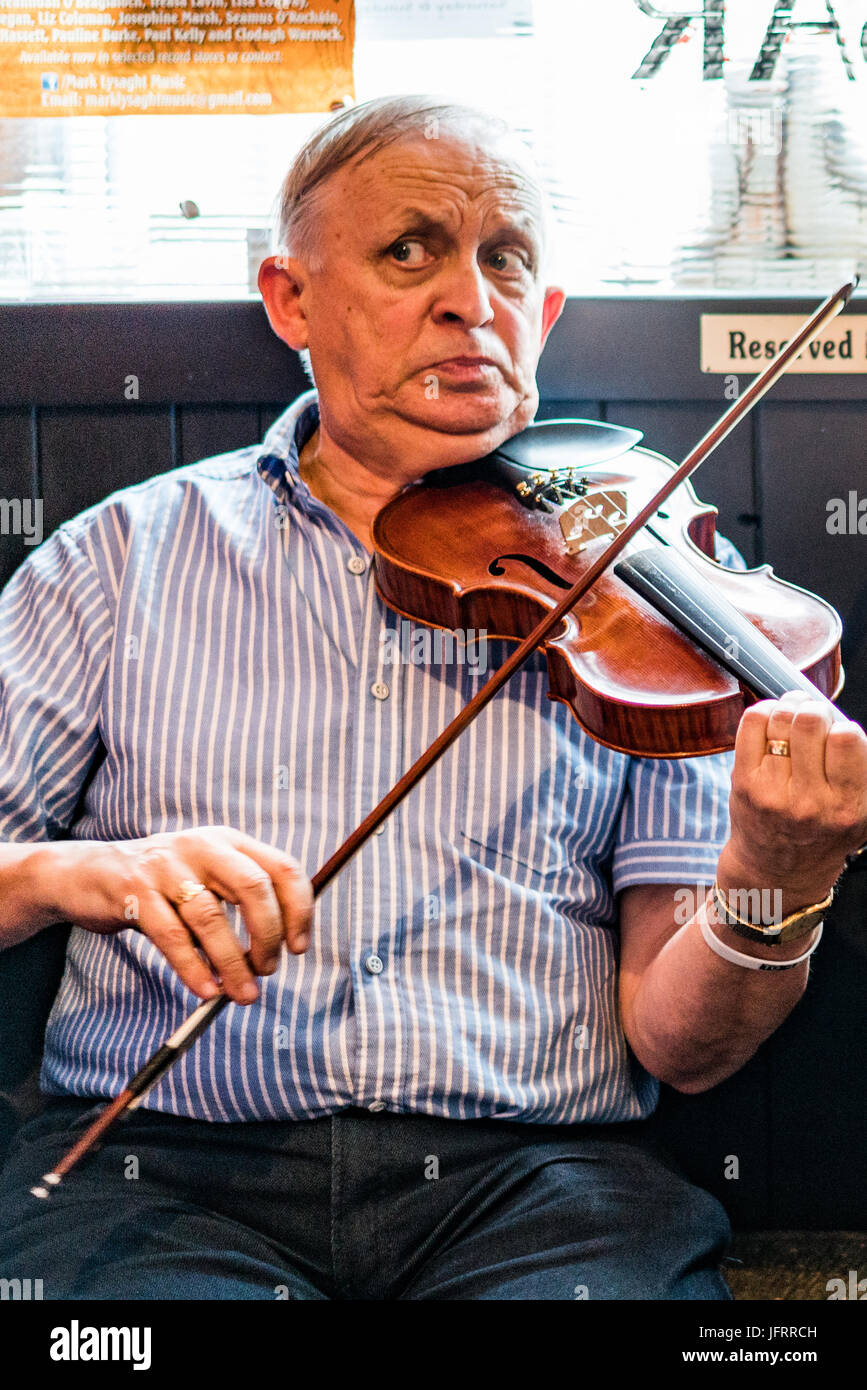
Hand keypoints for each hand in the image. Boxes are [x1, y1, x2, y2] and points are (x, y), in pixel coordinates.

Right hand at [35, 827, 312, 1003]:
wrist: (87, 874)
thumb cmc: (161, 884)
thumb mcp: (205, 875)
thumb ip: (240, 898)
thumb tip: (281, 947)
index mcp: (228, 842)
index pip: (282, 868)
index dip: (299, 910)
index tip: (299, 947)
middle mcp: (202, 846)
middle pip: (253, 887)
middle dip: (268, 936)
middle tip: (267, 971)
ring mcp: (166, 867)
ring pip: (211, 917)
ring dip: (232, 963)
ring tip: (242, 994)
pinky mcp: (135, 892)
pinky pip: (173, 936)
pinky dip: (194, 968)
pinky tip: (206, 990)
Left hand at [719, 690, 866, 907]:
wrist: (778, 869)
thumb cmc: (823, 831)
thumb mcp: (861, 811)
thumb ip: (862, 769)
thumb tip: (841, 721)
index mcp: (847, 806)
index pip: (847, 740)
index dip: (843, 727)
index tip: (838, 733)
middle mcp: (810, 802)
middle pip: (810, 722)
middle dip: (814, 709)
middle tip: (814, 716)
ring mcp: (772, 792)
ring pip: (780, 719)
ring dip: (789, 707)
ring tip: (794, 714)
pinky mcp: (744, 783)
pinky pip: (752, 724)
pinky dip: (764, 711)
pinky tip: (771, 719)